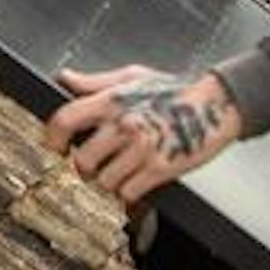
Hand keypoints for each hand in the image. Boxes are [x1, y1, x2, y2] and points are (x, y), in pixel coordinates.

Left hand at [46, 63, 243, 205]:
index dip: (53, 138)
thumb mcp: (133, 76)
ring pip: (104, 180)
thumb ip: (96, 82)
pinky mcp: (160, 169)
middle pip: (82, 160)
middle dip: (85, 167)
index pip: (66, 119)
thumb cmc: (175, 90)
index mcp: (113, 100)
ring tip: (121, 170)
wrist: (217, 105)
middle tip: (95, 164)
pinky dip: (129, 192)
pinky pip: (128, 192)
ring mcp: (142, 148)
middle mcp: (124, 124)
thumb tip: (65, 78)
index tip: (55, 147)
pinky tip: (137, 179)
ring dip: (110, 181)